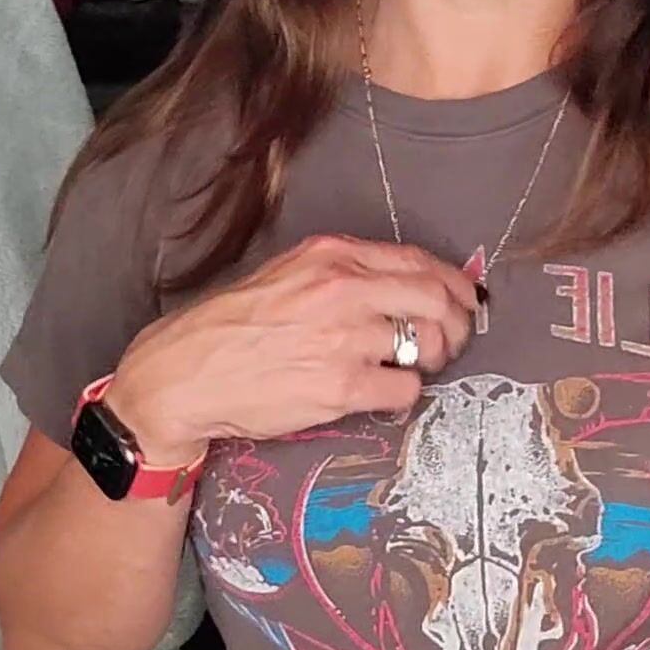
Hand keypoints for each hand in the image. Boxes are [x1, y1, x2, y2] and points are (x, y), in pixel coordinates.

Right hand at [107, 232, 476, 460]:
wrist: (184, 375)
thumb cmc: (232, 327)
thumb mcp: (286, 274)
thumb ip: (343, 272)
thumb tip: (405, 282)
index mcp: (330, 256)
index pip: (418, 260)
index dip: (453, 283)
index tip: (465, 299)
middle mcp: (342, 290)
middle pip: (435, 299)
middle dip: (458, 323)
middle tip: (453, 341)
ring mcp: (343, 339)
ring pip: (427, 345)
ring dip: (432, 360)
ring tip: (413, 368)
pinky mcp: (341, 387)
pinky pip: (405, 389)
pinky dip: (404, 393)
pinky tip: (382, 392)